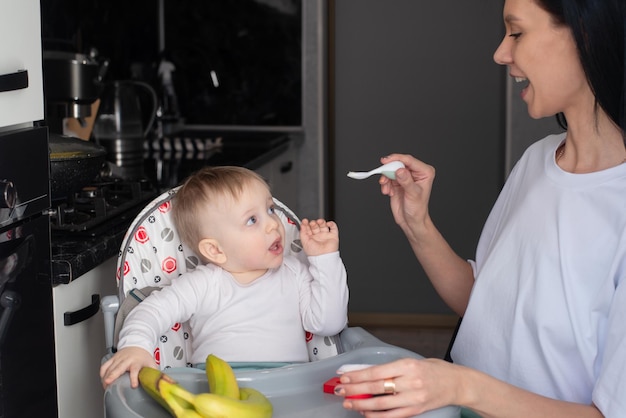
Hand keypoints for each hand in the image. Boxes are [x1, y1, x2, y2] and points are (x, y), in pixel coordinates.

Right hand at [99, 346, 156, 388]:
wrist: (137, 343)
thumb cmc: (143, 356)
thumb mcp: (151, 363)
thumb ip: (153, 373)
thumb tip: (157, 383)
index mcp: (136, 361)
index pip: (135, 370)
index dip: (134, 378)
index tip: (133, 385)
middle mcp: (126, 359)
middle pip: (118, 368)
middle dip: (112, 375)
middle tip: (108, 383)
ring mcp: (118, 358)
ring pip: (109, 367)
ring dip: (106, 377)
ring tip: (105, 386)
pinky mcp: (113, 358)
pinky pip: (105, 365)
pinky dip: (102, 372)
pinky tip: (102, 379)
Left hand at [300, 218, 338, 255]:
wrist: (324, 257)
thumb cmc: (314, 253)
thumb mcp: (304, 242)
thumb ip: (302, 232)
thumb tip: (302, 225)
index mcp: (311, 238)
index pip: (308, 228)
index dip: (306, 224)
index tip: (305, 221)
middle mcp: (318, 236)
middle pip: (316, 225)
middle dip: (313, 223)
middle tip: (312, 223)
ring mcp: (326, 236)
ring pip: (323, 225)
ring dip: (321, 221)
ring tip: (319, 221)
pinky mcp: (333, 236)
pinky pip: (333, 227)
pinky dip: (331, 224)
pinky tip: (328, 224)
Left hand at [334, 358, 459, 416]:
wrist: (457, 384)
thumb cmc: (434, 370)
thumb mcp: (411, 362)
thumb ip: (390, 368)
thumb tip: (365, 373)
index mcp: (408, 365)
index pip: (376, 371)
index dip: (358, 376)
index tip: (344, 377)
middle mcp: (410, 382)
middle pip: (375, 388)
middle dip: (355, 389)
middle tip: (340, 390)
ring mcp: (413, 398)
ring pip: (381, 404)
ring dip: (361, 404)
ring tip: (348, 403)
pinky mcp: (415, 411)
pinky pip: (392, 416)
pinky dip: (376, 416)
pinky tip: (365, 413)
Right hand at [379, 154, 435, 241]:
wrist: (411, 221)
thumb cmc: (417, 209)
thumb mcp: (413, 194)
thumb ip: (406, 181)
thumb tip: (399, 170)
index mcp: (424, 172)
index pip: (409, 160)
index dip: (397, 159)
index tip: (386, 161)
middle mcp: (415, 173)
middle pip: (398, 163)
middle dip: (389, 170)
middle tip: (383, 176)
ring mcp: (405, 177)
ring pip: (391, 170)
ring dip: (386, 179)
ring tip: (387, 189)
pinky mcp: (397, 182)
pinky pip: (387, 177)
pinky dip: (385, 184)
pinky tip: (388, 192)